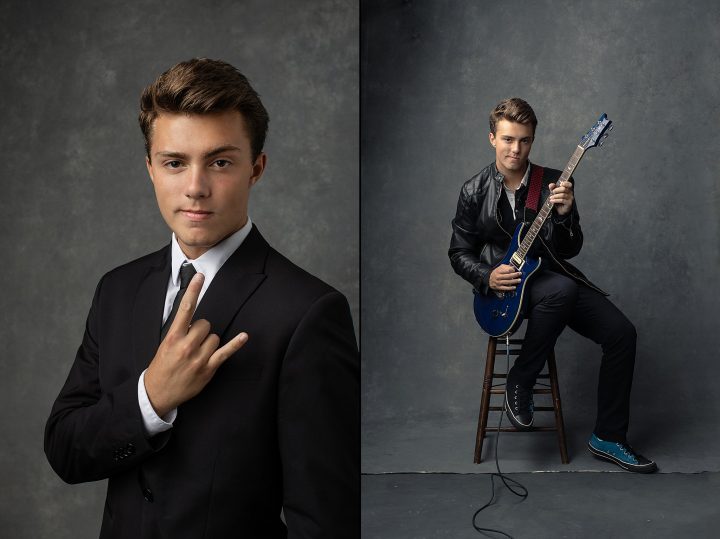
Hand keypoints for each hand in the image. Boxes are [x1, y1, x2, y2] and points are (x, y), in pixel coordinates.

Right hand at [144, 273, 248, 417]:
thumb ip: (179, 331)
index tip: (200, 276)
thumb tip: (194, 320)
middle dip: (201, 330)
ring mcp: (198, 358)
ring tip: (197, 354)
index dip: (193, 291)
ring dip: (209, 343)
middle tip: (192, 342)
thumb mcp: (164, 345)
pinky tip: (244, 336)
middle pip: (205, 324)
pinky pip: (225, 352)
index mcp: (173, 337)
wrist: (157, 393)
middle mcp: (186, 346)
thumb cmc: (162, 366)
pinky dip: (235, 344)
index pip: (185, 309)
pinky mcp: (208, 369)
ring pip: (214, 337)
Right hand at [489, 264, 521, 291]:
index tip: (516, 270)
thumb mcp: (499, 268)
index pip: (506, 270)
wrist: (488, 279)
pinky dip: (510, 288)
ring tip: (519, 280)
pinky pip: (505, 288)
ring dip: (514, 281)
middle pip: (508, 276)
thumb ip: (506, 267)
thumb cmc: (495, 273)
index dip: (512, 270)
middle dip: (515, 275)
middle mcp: (498, 277)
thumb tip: (513, 267)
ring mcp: (498, 282)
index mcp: (498, 271)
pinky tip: (514, 287)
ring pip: (507, 282)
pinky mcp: (498, 287)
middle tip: (520, 274)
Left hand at [548, 181, 573, 215]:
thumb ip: (552, 188)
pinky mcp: (569, 203)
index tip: (560, 184)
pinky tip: (551, 201)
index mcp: (568, 189)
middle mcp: (570, 193)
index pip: (569, 184)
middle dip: (557, 190)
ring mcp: (570, 198)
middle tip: (552, 192)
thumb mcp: (554, 193)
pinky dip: (556, 200)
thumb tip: (551, 185)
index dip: (565, 183)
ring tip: (550, 197)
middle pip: (564, 189)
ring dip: (555, 196)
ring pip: (563, 195)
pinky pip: (562, 200)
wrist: (560, 210)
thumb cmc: (558, 200)